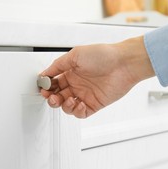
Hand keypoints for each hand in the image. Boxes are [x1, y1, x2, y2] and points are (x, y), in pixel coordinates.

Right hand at [40, 36, 154, 117]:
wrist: (123, 64)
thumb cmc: (103, 55)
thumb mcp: (75, 55)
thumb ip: (58, 65)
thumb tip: (45, 73)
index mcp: (71, 72)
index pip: (54, 83)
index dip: (47, 87)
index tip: (44, 88)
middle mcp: (77, 84)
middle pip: (58, 96)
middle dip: (52, 98)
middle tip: (51, 96)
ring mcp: (85, 94)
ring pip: (67, 106)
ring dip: (64, 105)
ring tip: (68, 99)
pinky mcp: (94, 104)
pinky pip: (81, 113)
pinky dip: (77, 111)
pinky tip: (79, 104)